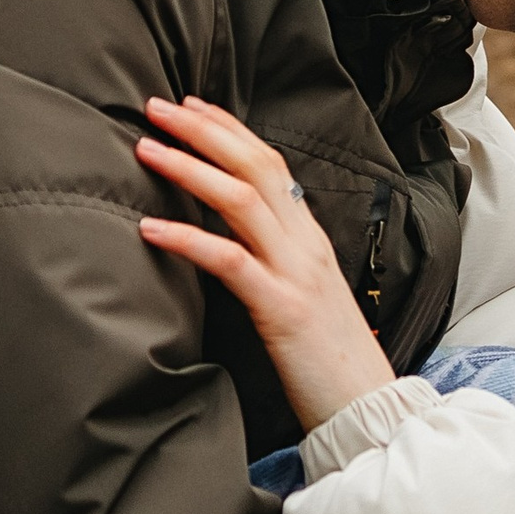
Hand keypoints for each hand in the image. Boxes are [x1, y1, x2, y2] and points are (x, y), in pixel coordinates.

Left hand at [135, 96, 396, 430]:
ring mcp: (297, 274)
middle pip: (257, 166)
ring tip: (147, 149)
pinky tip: (150, 228)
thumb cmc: (328, 360)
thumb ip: (274, 261)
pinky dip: (189, 238)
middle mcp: (306, 245)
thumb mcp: (303, 296)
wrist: (368, 408)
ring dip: (191, 168)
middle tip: (157, 106)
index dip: (230, 130)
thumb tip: (232, 239)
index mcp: (310, 239)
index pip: (272, 164)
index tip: (190, 106)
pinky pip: (231, 262)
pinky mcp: (282, 310)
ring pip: (243, 200)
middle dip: (204, 130)